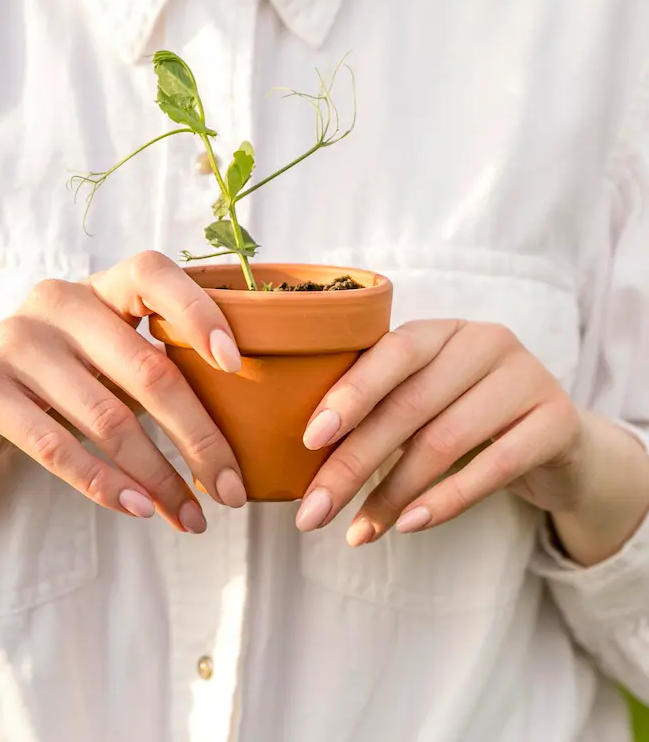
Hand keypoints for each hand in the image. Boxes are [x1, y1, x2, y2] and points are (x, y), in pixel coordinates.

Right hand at [0, 252, 247, 535]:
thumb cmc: (60, 384)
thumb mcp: (108, 362)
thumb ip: (159, 373)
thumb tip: (235, 438)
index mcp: (99, 288)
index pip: (154, 275)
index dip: (199, 313)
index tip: (237, 366)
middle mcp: (57, 302)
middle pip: (148, 371)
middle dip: (199, 439)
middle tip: (231, 490)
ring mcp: (14, 340)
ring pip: (108, 418)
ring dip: (159, 477)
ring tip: (192, 517)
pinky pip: (56, 445)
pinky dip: (104, 483)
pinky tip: (139, 508)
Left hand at [294, 319, 586, 544]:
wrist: (553, 438)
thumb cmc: (463, 415)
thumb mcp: (424, 399)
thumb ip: (378, 409)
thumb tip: (307, 458)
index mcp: (441, 331)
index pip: (391, 353)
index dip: (350, 395)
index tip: (309, 441)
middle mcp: (484, 342)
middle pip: (408, 406)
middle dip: (353, 463)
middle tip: (313, 511)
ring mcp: (527, 378)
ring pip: (444, 441)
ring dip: (391, 494)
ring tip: (356, 532)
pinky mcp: (557, 422)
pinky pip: (493, 466)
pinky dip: (445, 501)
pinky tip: (408, 525)